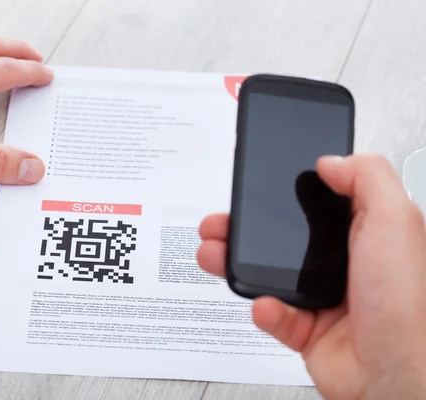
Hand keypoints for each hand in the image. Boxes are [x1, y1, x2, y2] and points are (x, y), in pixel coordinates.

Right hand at [198, 154, 425, 398]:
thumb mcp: (395, 221)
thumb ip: (367, 178)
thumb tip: (331, 160)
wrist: (398, 377)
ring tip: (215, 254)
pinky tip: (264, 304)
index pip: (315, 201)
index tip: (258, 185)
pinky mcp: (305, 327)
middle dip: (242, 226)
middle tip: (221, 222)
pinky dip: (264, 309)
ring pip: (266, 271)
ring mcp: (321, 294)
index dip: (284, 191)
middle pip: (280, 235)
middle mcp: (341, 261)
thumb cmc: (408, 305)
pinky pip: (273, 313)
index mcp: (363, 233)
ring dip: (235, 262)